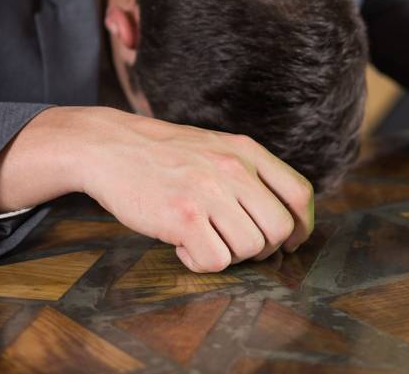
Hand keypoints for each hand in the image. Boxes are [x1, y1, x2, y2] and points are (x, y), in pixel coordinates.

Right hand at [79, 108, 314, 272]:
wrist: (107, 146)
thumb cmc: (162, 155)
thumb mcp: (215, 148)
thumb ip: (248, 174)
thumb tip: (283, 221)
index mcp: (246, 151)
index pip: (299, 193)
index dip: (301, 226)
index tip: (288, 241)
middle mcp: (234, 168)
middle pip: (280, 228)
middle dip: (263, 248)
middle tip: (233, 243)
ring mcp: (209, 191)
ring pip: (250, 248)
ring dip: (228, 255)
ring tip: (201, 239)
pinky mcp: (183, 215)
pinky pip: (215, 261)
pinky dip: (199, 263)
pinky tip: (181, 245)